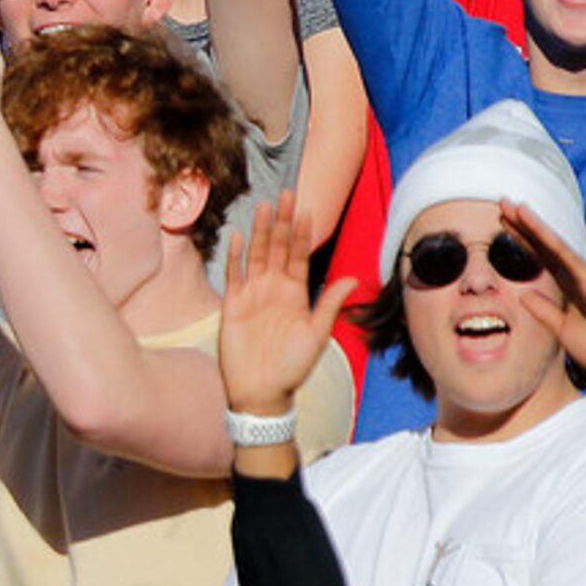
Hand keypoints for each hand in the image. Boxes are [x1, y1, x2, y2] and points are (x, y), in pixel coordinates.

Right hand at [216, 192, 349, 419]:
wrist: (261, 391)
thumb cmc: (292, 367)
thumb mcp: (317, 334)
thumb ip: (330, 304)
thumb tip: (352, 279)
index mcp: (296, 294)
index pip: (300, 257)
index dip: (304, 234)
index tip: (308, 210)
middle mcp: (274, 289)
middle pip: (279, 248)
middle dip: (284, 222)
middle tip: (289, 193)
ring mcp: (253, 294)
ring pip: (258, 255)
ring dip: (262, 231)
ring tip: (265, 206)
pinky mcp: (233, 304)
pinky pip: (234, 274)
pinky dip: (236, 256)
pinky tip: (239, 236)